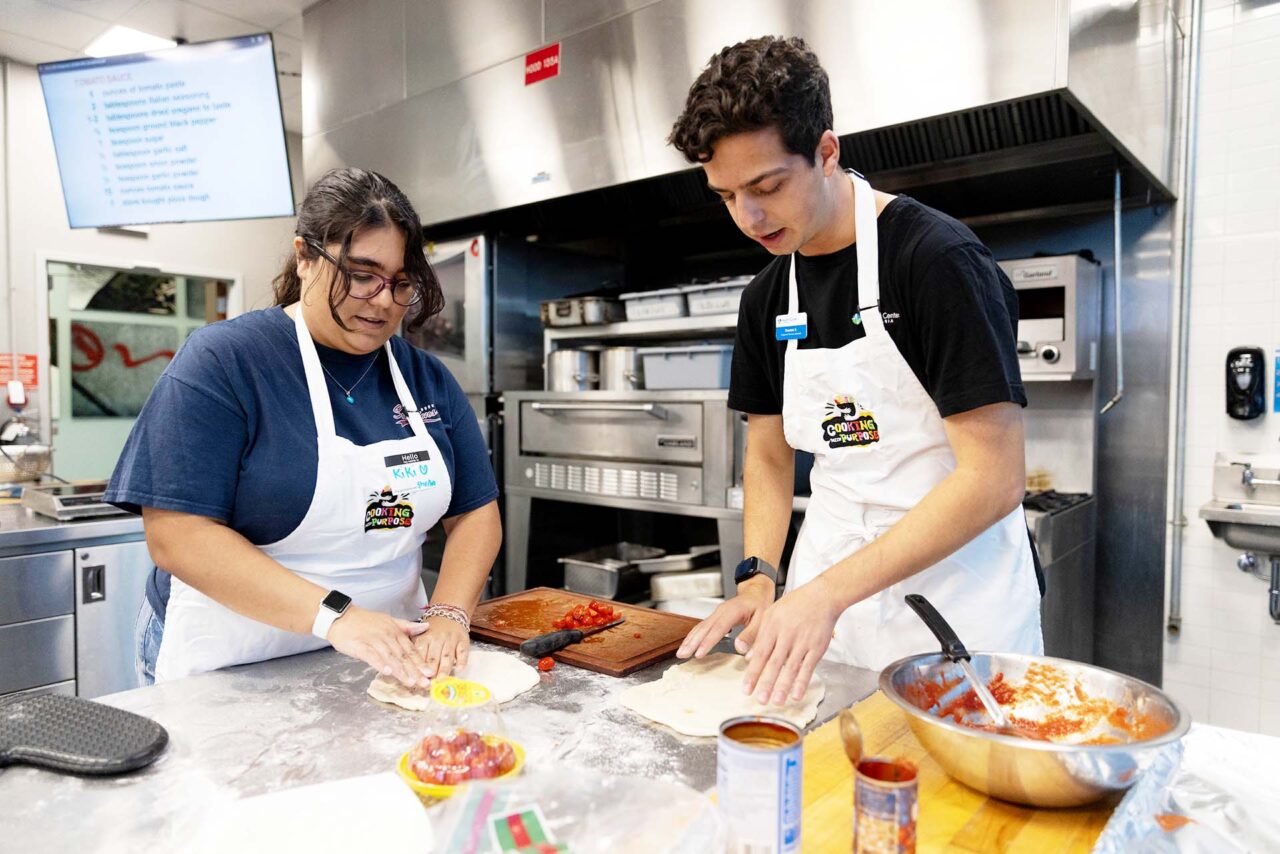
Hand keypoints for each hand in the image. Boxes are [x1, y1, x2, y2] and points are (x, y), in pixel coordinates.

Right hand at [326, 606, 431, 687]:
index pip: (410, 649)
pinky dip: (380, 664)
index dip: (420, 662)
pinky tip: (387, 672)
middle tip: (424, 683)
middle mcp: (387, 636)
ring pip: (390, 657)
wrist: (341, 617)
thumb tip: (426, 627)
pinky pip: (372, 656)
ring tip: (410, 682)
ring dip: (401, 671)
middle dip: (415, 671)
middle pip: (403, 656)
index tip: (430, 673)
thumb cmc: (364, 621)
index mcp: (395, 631)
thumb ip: (406, 627)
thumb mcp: (388, 621)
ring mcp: (374, 641)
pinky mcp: (361, 645)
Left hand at [413, 616, 470, 678]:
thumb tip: (410, 669)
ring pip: (447, 655)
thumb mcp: (420, 635)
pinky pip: (463, 651)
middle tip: (429, 683)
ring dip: (444, 668)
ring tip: (442, 679)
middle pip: (434, 657)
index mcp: (424, 638)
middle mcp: (438, 639)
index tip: (417, 679)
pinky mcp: (463, 641)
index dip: (419, 667)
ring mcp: (451, 640)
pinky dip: (462, 660)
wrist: (449, 613)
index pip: (420, 654)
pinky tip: (459, 669)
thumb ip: (416, 650)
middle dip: (431, 670)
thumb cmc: (432, 630)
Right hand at [676, 575, 774, 659]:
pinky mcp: (714, 617)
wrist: (755, 592)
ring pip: (700, 627)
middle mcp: (721, 611)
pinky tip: (688, 644)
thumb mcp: (762, 619)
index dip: (708, 642)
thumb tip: (740, 649)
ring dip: (689, 640)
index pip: (719, 628)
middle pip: (704, 627)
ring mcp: (716, 613)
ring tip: (680, 653)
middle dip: (692, 642)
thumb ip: (751, 634)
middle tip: (682, 655)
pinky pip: (701, 627)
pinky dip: (693, 636)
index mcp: (733, 611)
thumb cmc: (760, 606)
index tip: (699, 653)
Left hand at [742, 574, 840, 704]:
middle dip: (766, 683)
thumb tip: (748, 657)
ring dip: (783, 686)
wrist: (822, 596)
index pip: (760, 654)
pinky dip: (802, 682)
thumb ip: (758, 635)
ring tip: (776, 701)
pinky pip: (808, 667)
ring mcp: (802, 642)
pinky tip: (796, 694)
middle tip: (759, 700)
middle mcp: (786, 635)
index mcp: (772, 626)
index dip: (753, 673)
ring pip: (791, 667)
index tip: (746, 689)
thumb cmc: (795, 605)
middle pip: (774, 663)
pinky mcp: (817, 647)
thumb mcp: (771, 614)